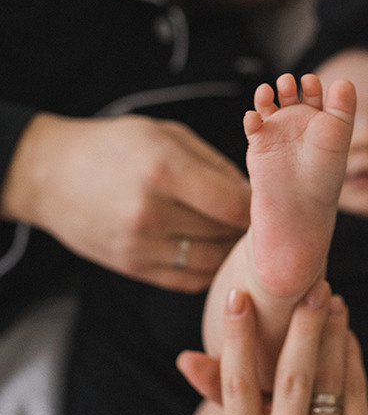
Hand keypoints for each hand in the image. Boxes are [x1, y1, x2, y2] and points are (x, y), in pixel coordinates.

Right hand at [1, 113, 249, 290]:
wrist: (51, 176)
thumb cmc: (113, 146)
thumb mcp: (166, 135)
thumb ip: (215, 164)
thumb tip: (256, 192)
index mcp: (164, 170)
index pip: (235, 203)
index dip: (260, 203)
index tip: (269, 198)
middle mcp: (152, 213)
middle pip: (226, 233)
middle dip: (248, 226)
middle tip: (262, 217)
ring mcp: (140, 247)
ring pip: (211, 261)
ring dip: (229, 250)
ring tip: (235, 232)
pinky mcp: (133, 268)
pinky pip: (189, 279)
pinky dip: (207, 267)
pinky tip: (210, 248)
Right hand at [177, 282, 367, 414]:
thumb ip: (221, 388)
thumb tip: (184, 359)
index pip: (235, 388)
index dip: (236, 339)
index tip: (237, 294)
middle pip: (289, 382)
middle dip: (301, 328)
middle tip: (311, 285)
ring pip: (327, 382)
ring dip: (331, 335)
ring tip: (332, 301)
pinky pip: (352, 391)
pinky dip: (351, 356)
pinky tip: (347, 332)